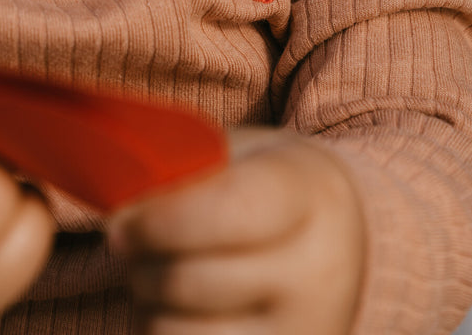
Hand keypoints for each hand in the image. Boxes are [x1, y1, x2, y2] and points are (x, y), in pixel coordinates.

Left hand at [108, 128, 364, 334]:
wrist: (349, 243)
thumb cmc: (277, 187)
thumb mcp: (247, 154)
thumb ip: (189, 169)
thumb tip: (122, 208)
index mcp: (309, 196)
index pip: (225, 212)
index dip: (158, 219)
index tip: (121, 220)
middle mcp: (316, 272)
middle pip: (189, 279)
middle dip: (140, 261)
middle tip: (131, 243)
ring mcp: (303, 332)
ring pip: (178, 333)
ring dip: (148, 305)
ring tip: (159, 276)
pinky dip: (166, 333)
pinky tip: (180, 310)